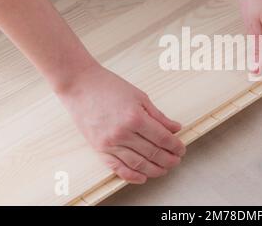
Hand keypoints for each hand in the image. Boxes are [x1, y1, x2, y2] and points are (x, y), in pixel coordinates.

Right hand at [56, 64, 185, 183]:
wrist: (80, 85)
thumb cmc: (109, 86)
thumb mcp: (140, 97)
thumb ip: (159, 116)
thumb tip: (175, 128)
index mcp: (136, 118)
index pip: (163, 138)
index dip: (175, 146)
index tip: (181, 149)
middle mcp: (123, 133)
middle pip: (152, 153)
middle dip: (168, 159)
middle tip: (176, 160)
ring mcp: (109, 143)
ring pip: (137, 164)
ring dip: (154, 170)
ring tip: (164, 169)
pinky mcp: (98, 148)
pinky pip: (117, 168)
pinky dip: (131, 176)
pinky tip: (143, 177)